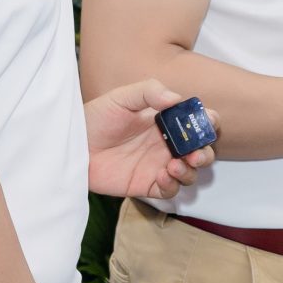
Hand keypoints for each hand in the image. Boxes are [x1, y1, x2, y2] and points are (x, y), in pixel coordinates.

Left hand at [85, 81, 216, 198]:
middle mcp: (167, 144)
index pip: (197, 122)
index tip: (208, 122)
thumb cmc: (96, 118)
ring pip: (190, 173)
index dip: (209, 122)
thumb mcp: (121, 98)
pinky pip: (170, 190)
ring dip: (191, 170)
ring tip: (175, 164)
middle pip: (201, 151)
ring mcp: (158, 165)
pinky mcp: (147, 184)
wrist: (73, 145)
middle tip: (195, 153)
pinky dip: (172, 185)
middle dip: (206, 152)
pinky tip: (162, 176)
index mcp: (166, 121)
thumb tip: (176, 98)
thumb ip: (149, 92)